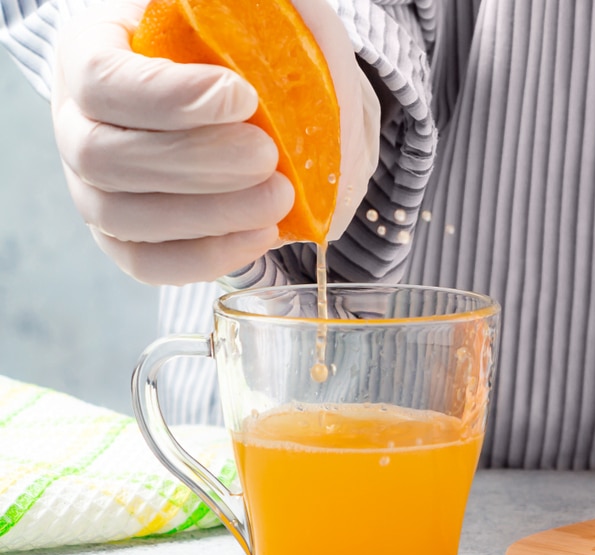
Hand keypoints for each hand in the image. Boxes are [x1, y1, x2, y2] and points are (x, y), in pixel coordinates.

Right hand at [51, 0, 379, 284]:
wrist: (257, 104)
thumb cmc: (243, 48)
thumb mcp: (253, 13)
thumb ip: (263, 15)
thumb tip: (288, 26)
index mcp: (92, 51)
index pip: (101, 79)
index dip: (169, 98)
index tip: (242, 97)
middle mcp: (79, 123)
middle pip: (103, 158)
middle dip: (194, 164)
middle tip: (267, 156)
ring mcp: (96, 187)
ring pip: (122, 217)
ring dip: (207, 216)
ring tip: (278, 199)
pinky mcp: (128, 236)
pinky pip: (149, 263)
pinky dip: (207, 257)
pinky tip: (262, 234)